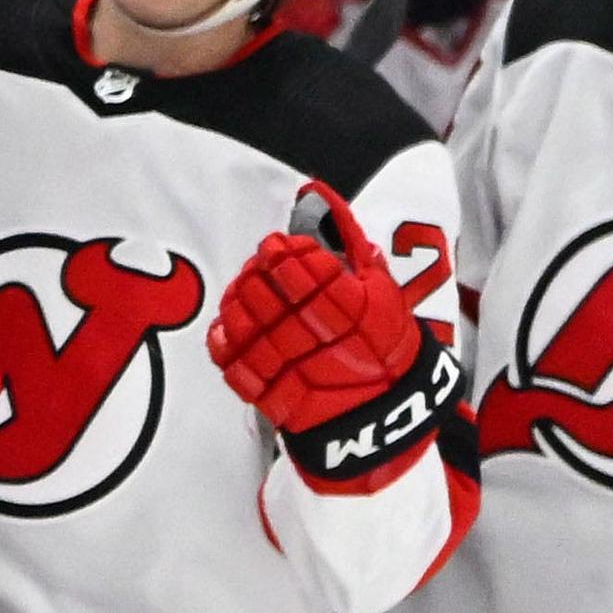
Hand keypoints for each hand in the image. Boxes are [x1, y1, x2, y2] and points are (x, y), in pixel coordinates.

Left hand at [209, 181, 458, 486]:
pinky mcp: (274, 400)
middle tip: (258, 264)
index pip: (310, 275)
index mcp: (358, 315)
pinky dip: (226, 341)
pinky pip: (237, 366)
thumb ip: (352, 243)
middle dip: (261, 276)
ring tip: (244, 288)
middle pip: (274, 299)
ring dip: (240, 303)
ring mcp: (298, 375)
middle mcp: (328, 345)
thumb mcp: (383, 292)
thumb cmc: (385, 347)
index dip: (286, 256)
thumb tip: (322, 194)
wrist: (384, 418)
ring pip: (252, 329)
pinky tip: (229, 323)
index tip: (277, 245)